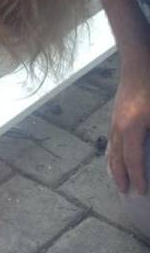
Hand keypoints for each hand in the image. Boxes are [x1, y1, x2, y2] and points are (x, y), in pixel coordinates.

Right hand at [107, 63, 149, 194]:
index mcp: (132, 128)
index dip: (137, 178)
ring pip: (111, 149)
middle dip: (120, 176)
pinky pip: (111, 139)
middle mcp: (119, 126)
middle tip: (125, 192)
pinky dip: (112, 152)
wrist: (140, 60)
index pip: (133, 160)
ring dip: (114, 166)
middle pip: (116, 158)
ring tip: (118, 179)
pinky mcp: (117, 112)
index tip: (140, 193)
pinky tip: (115, 155)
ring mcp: (115, 119)